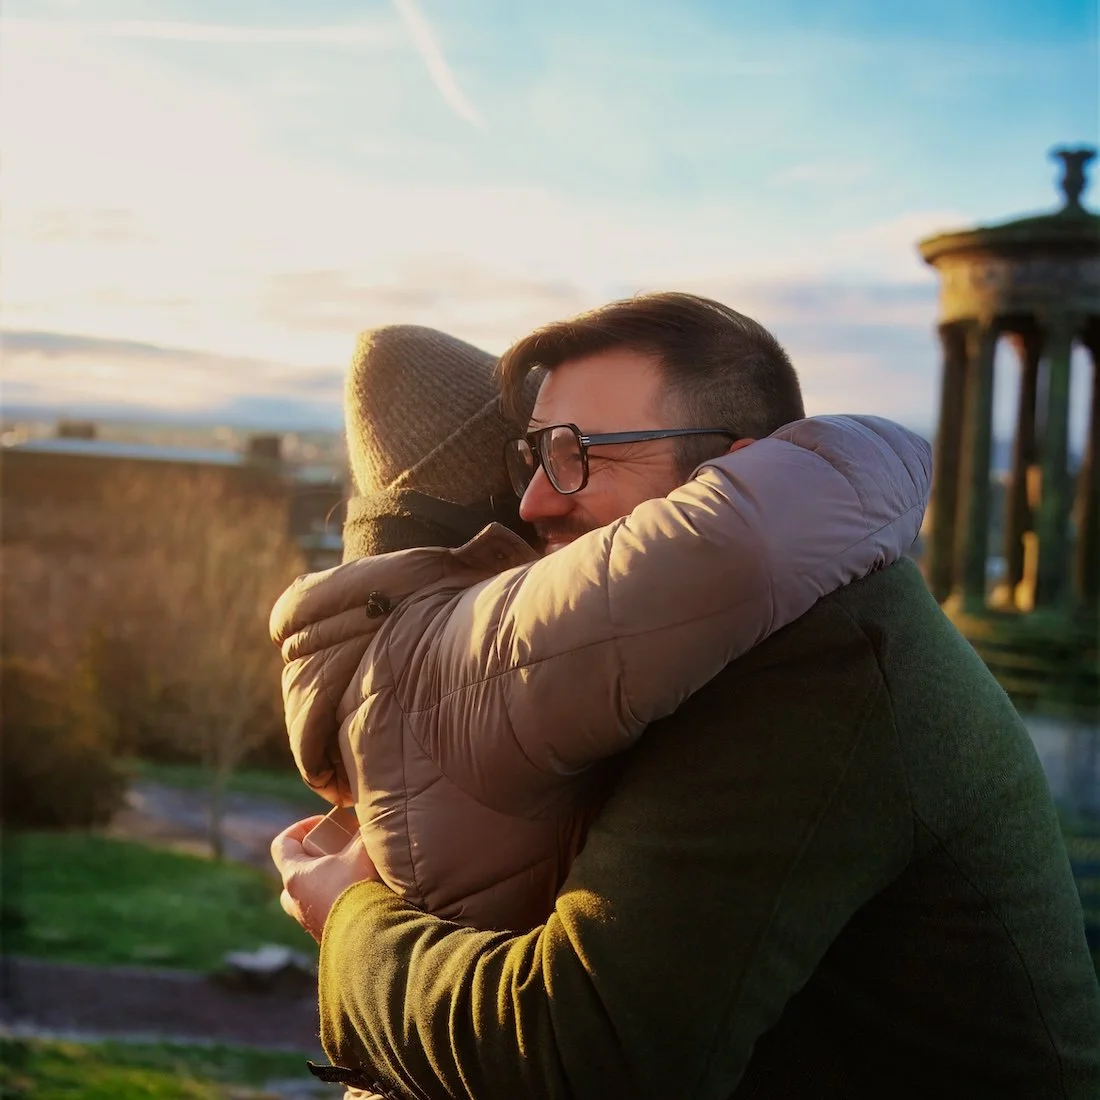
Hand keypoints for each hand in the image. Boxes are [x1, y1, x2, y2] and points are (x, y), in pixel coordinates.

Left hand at [270, 815, 380, 940]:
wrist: (368, 936)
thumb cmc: (358, 888)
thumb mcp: (363, 850)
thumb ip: (364, 832)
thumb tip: (371, 821)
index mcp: (295, 875)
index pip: (282, 844)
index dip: (300, 828)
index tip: (324, 824)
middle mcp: (295, 900)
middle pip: (293, 873)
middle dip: (314, 859)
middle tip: (337, 852)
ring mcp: (308, 921)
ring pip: (307, 896)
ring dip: (325, 883)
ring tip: (351, 875)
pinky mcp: (325, 936)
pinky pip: (324, 913)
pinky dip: (337, 902)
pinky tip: (361, 897)